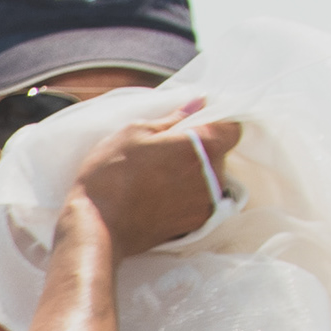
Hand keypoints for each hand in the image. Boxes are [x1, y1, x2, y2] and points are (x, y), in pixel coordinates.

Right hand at [68, 106, 243, 253]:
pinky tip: (157, 196)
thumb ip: (174, 118)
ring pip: (208, 178)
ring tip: (156, 178)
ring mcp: (207, 202)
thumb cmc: (112, 175)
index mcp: (204, 146)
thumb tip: (198, 103)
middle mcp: (214, 175)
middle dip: (197, 149)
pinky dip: (185, 195)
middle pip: (218, 153)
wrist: (98, 227)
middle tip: (162, 152)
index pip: (232, 127)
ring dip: (190, 173)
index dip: (215, 123)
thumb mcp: (135, 132)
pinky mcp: (196, 223)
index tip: (193, 125)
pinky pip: (199, 200)